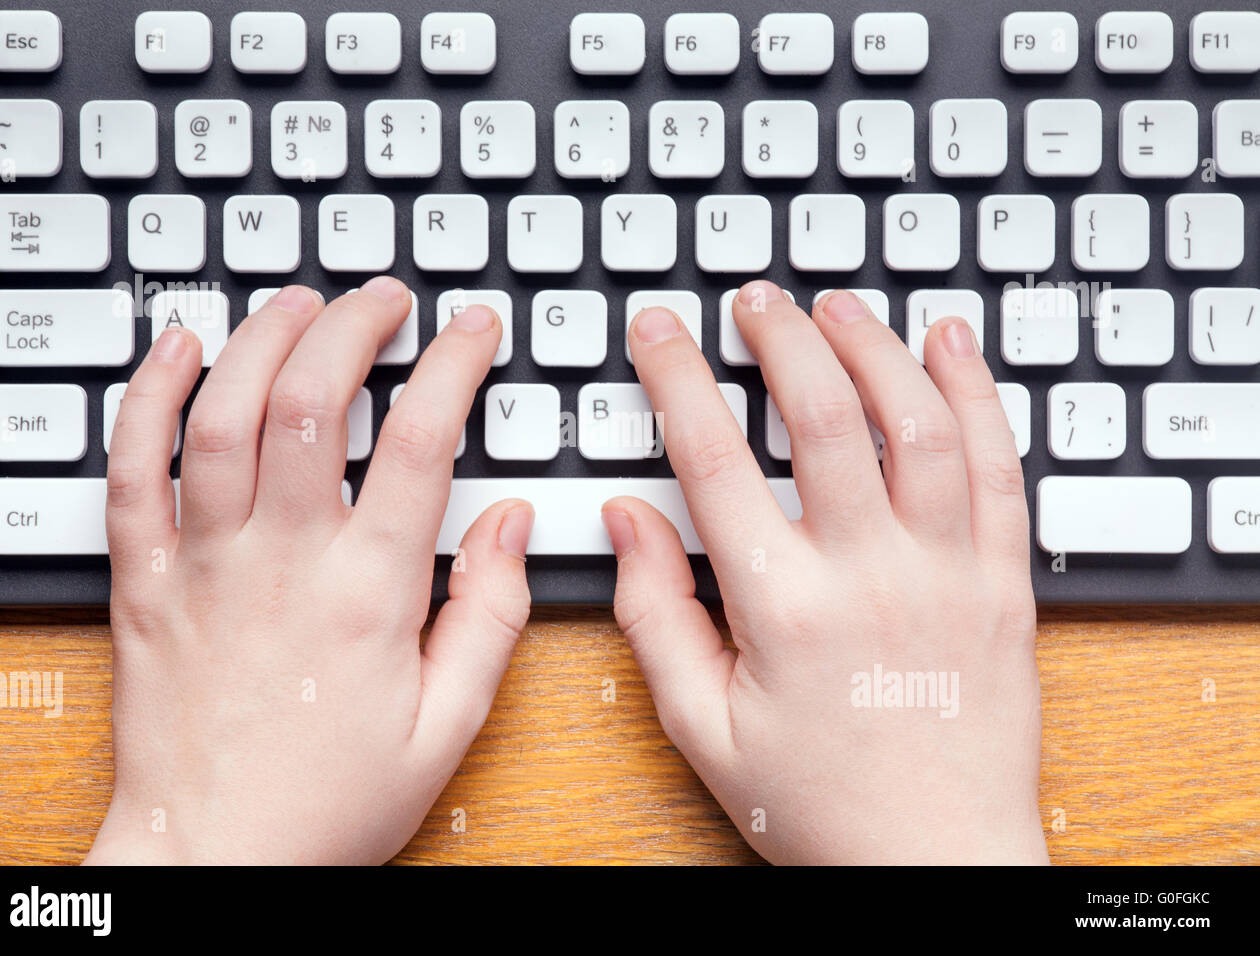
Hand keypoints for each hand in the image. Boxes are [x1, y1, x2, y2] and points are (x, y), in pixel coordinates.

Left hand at [86, 279, 532, 864]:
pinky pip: (131, 469)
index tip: (470, 329)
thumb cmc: (330, 800)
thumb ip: (490, 618)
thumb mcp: (448, 727)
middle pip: (314, 401)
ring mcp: (204, 563)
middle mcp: (283, 561)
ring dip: (263, 339)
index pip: (420, 442)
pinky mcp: (145, 580)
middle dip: (354, 325)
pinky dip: (150, 396)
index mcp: (368, 594)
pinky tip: (181, 350)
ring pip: (223, 415)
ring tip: (300, 302)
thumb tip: (512, 524)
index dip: (453, 365)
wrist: (216, 856)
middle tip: (385, 299)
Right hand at [603, 283, 1046, 864]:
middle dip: (782, 336)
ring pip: (919, 423)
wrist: (935, 859)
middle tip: (755, 301)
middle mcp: (870, 575)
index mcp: (783, 609)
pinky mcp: (1003, 584)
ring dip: (876, 347)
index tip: (662, 331)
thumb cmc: (818, 803)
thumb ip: (654, 616)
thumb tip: (626, 521)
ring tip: (838, 307)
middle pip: (825, 416)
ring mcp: (948, 573)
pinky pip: (1000, 468)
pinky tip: (949, 346)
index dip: (679, 378)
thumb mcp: (702, 727)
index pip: (715, 459)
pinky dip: (976, 394)